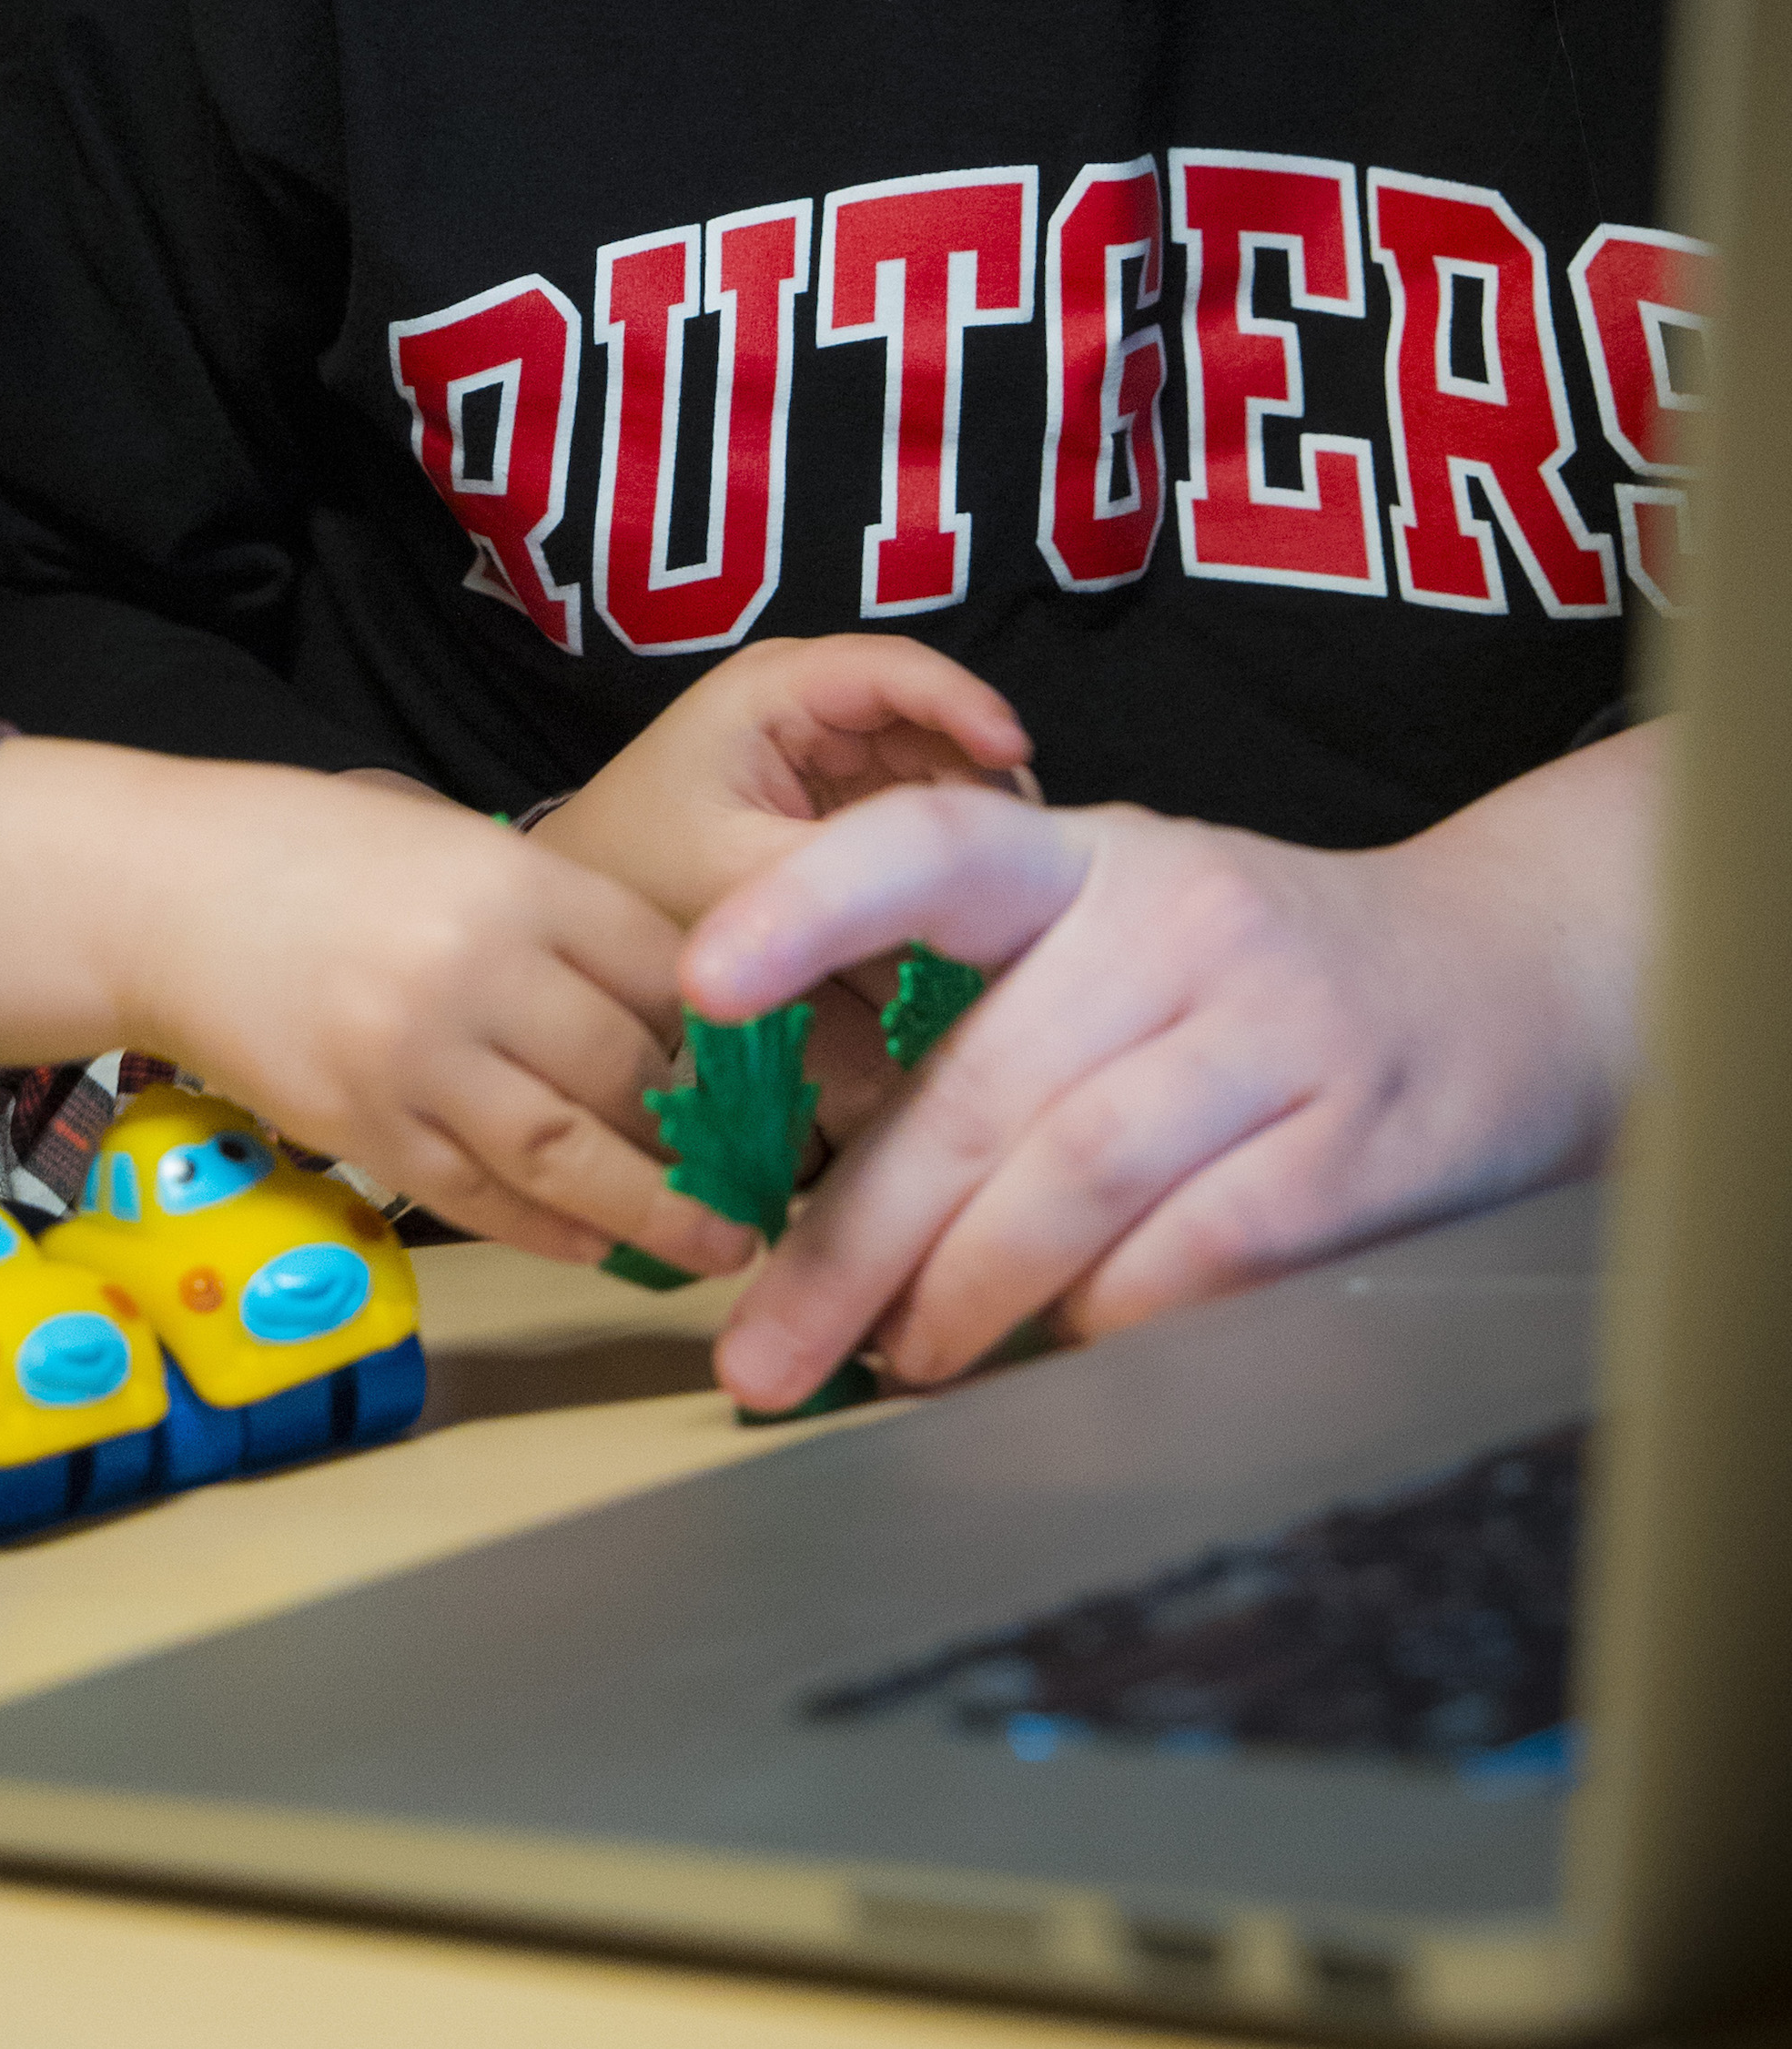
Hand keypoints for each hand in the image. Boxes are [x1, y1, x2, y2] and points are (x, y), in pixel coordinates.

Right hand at [0, 736, 754, 1278]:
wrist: (161, 890)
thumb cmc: (312, 851)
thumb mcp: (447, 840)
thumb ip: (547, 913)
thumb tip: (664, 1006)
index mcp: (510, 881)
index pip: (662, 970)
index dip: (730, 1032)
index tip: (774, 1073)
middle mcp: (474, 972)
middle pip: (631, 1072)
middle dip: (707, 1132)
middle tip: (765, 1170)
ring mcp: (414, 1059)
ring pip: (569, 1155)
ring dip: (658, 1210)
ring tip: (722, 1242)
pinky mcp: (361, 1128)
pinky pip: (480, 1197)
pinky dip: (553, 1229)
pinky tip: (601, 1243)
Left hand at [551, 630, 1032, 928]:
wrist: (582, 902)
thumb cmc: (635, 867)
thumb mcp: (732, 872)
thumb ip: (831, 879)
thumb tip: (938, 894)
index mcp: (776, 688)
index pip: (892, 670)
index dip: (962, 702)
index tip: (1016, 754)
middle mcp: (814, 700)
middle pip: (932, 719)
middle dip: (979, 780)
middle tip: (1023, 856)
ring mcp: (833, 745)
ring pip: (936, 768)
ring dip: (967, 821)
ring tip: (1003, 888)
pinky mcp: (843, 794)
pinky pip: (916, 807)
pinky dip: (940, 848)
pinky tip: (966, 902)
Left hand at [681, 726, 1660, 1414]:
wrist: (1509, 975)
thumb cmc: (1256, 971)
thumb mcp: (1121, 930)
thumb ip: (989, 1019)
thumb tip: (824, 1196)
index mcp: (1088, 856)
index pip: (932, 845)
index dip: (809, 904)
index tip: (700, 981)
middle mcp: (1177, 921)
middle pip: (981, 1088)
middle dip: (854, 1237)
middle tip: (765, 1350)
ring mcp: (1275, 1029)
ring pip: (1077, 1180)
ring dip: (968, 1296)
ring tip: (902, 1365)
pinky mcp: (1358, 1144)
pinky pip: (1198, 1257)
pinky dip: (1111, 1323)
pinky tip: (1068, 1359)